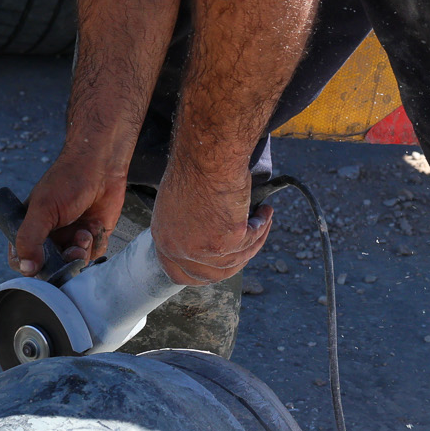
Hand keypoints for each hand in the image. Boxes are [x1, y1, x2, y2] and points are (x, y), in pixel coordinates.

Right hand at [10, 152, 128, 274]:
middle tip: (73, 248)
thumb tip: (26, 269)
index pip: (21, 259)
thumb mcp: (43, 209)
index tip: (44, 262)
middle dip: (63, 261)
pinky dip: (96, 244)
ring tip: (85, 232)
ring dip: (82, 252)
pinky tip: (95, 226)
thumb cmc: (68, 179)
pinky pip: (93, 255)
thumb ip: (30, 240)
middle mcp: (50, 236)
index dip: (32, 266)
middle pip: (51, 267)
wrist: (101, 166)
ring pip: (74, 264)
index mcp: (30, 227)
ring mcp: (71, 237)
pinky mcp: (92, 236)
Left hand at [150, 168, 272, 283]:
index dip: (201, 275)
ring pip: (236, 258)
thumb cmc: (195, 166)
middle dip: (235, 261)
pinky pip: (250, 240)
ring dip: (254, 240)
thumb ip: (188, 226)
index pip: (178, 274)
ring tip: (263, 218)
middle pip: (212, 274)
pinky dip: (261, 227)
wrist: (208, 155)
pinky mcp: (226, 242)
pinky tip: (266, 212)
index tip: (219, 265)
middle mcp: (179, 249)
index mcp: (163, 238)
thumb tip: (206, 238)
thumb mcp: (179, 203)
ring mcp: (202, 249)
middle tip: (249, 245)